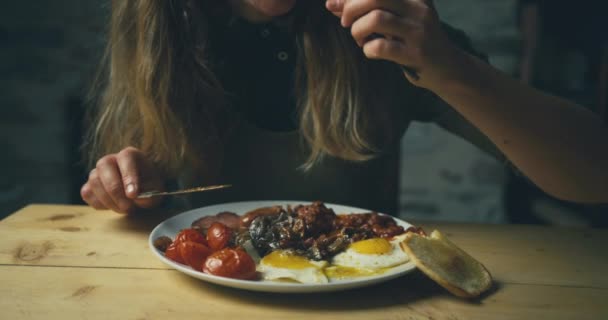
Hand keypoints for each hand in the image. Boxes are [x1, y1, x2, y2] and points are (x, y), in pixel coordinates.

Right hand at [80, 147, 164, 213]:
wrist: (140, 194)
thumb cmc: (148, 188)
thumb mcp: (155, 191)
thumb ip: (148, 195)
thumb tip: (137, 198)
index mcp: (130, 155)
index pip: (126, 158)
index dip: (128, 176)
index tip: (133, 194)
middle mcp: (111, 159)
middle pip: (104, 167)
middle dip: (116, 191)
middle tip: (128, 207)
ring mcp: (97, 172)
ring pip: (94, 181)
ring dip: (109, 200)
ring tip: (124, 209)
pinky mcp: (89, 185)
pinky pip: (87, 193)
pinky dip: (99, 203)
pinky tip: (112, 206)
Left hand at [325, 0, 469, 89]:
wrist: (447, 68)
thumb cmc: (414, 41)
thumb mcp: (395, 20)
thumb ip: (365, 10)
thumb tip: (331, 4)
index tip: (335, 4)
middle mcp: (418, 8)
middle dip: (350, 9)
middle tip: (345, 23)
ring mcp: (418, 31)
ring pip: (376, 18)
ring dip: (358, 30)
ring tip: (359, 38)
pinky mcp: (415, 54)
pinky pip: (381, 47)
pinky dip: (368, 49)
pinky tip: (370, 51)